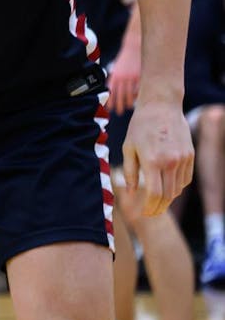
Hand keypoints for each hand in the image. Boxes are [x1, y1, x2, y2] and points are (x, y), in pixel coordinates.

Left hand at [108, 46, 140, 114]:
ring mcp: (131, 77)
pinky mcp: (140, 76)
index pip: (110, 91)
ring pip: (129, 93)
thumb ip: (115, 78)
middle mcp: (122, 77)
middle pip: (119, 95)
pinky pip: (138, 88)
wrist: (133, 46)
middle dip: (118, 105)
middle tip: (118, 112)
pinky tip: (136, 99)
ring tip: (127, 108)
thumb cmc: (125, 58)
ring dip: (128, 102)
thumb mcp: (117, 68)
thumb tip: (112, 89)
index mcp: (114, 75)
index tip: (109, 108)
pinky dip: (137, 94)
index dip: (109, 101)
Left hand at [122, 98, 194, 215]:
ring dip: (168, 199)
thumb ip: (130, 171)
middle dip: (158, 208)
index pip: (154, 194)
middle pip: (168, 195)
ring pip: (178, 189)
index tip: (143, 213)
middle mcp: (170, 162)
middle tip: (150, 213)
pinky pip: (186, 179)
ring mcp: (183, 159)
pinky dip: (177, 187)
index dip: (149, 207)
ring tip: (157, 202)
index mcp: (152, 160)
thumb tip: (131, 192)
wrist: (161, 106)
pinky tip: (168, 188)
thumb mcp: (128, 147)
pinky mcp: (190, 156)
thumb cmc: (140, 126)